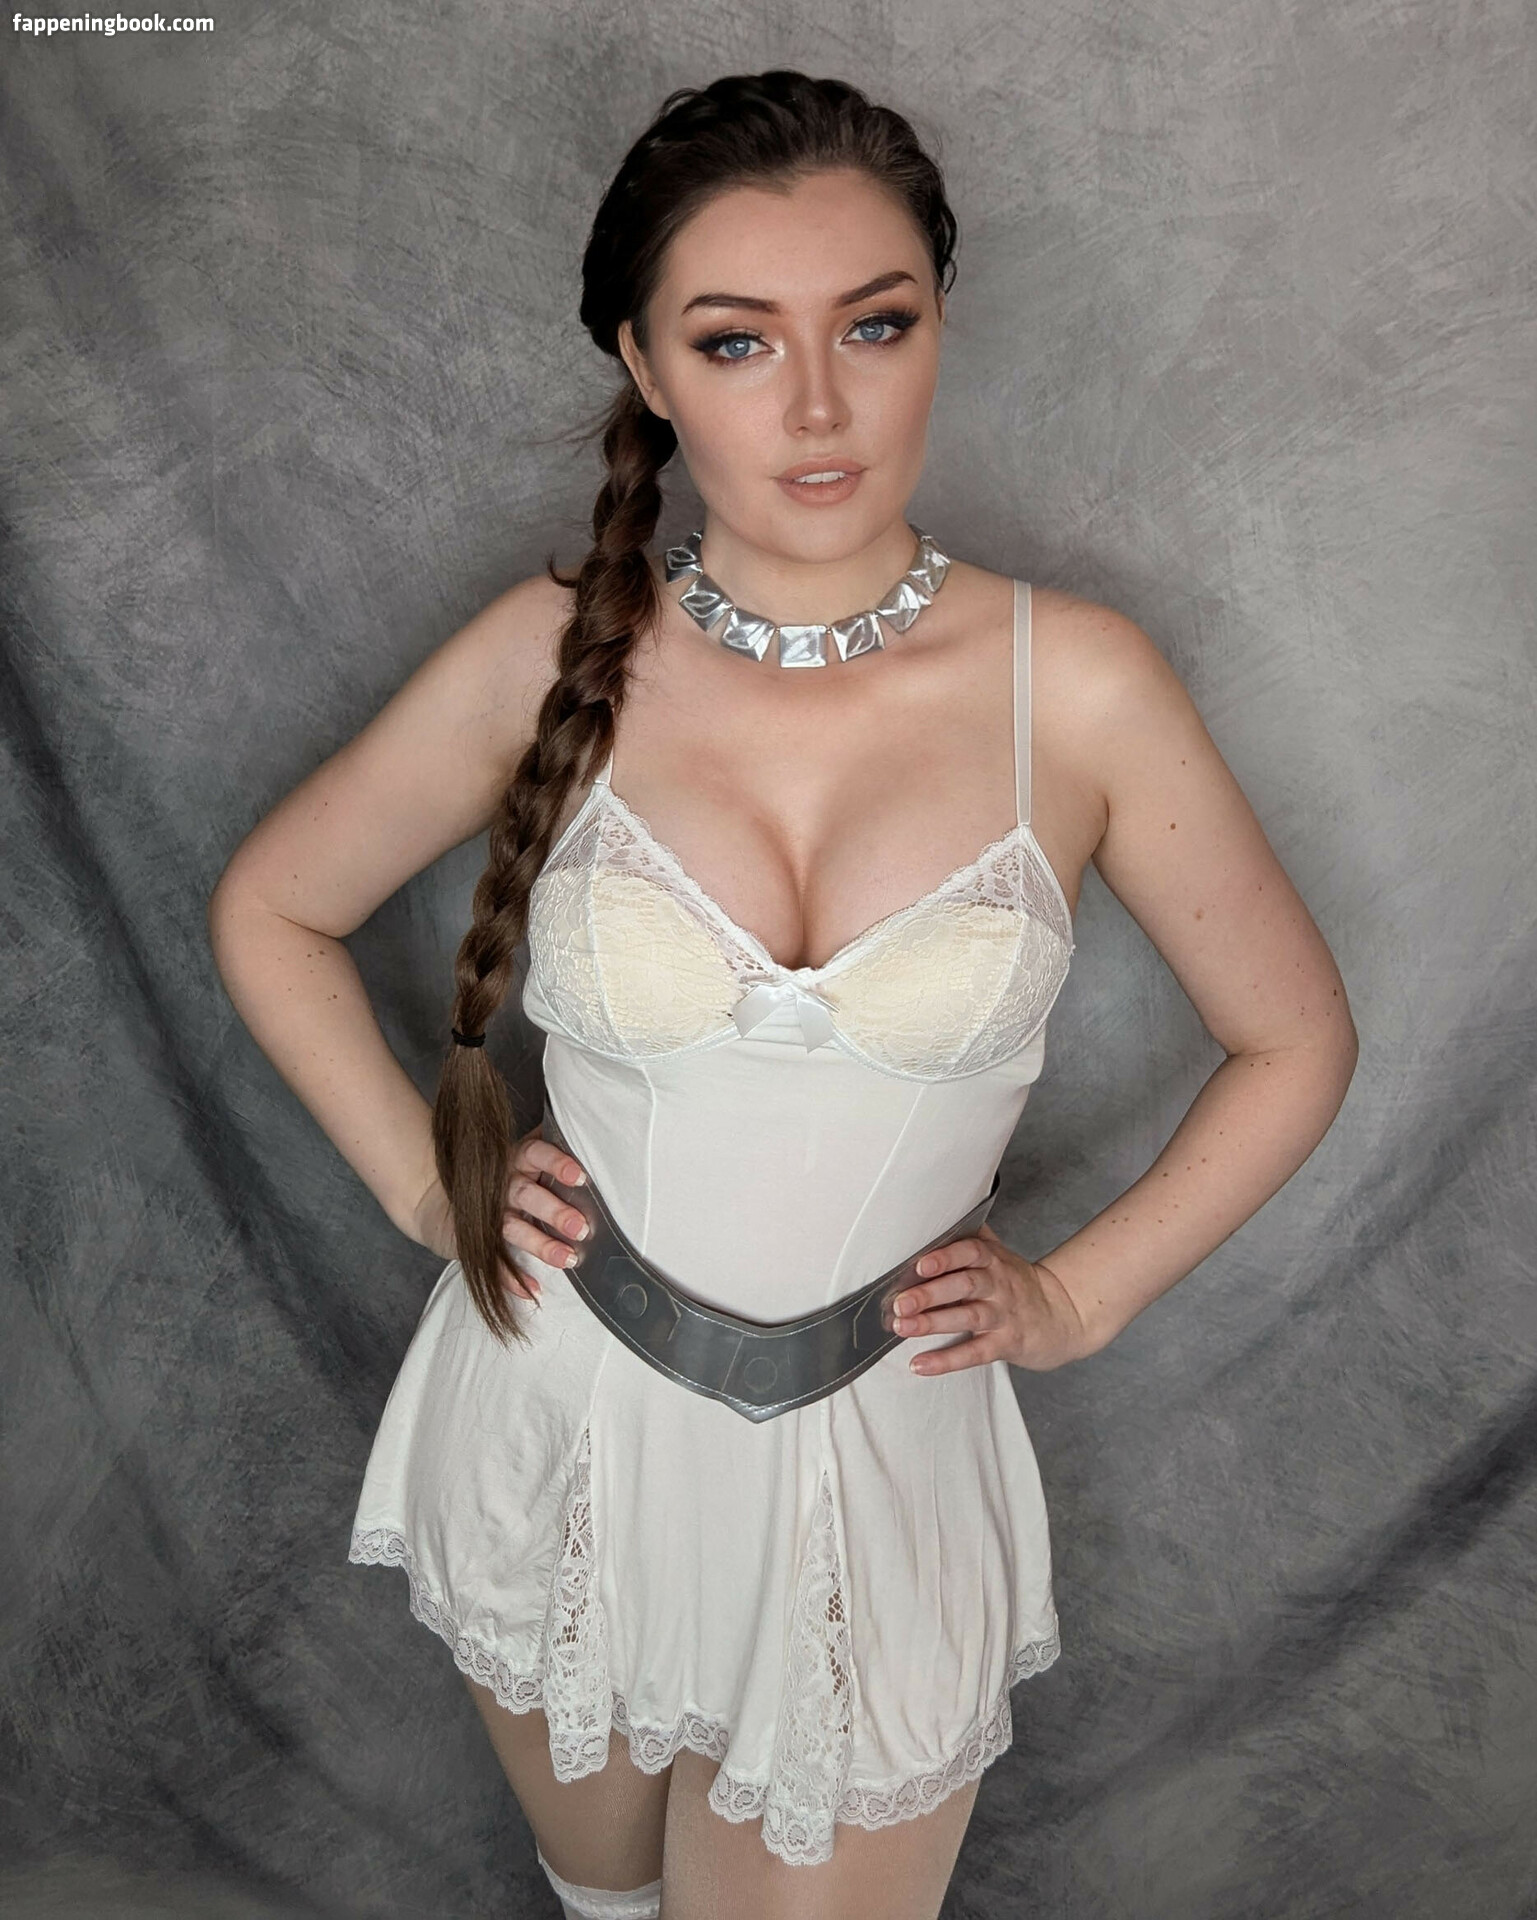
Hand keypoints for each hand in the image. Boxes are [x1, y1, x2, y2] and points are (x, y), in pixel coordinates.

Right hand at [407, 1126, 590, 1303]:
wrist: (431, 1199)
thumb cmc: (492, 1178)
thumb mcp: (515, 1159)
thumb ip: (545, 1152)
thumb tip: (588, 1137)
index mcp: (514, 1159)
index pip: (536, 1153)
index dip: (557, 1163)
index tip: (579, 1178)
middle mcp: (500, 1184)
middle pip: (527, 1194)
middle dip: (554, 1210)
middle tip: (580, 1227)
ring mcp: (485, 1215)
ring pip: (513, 1228)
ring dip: (541, 1244)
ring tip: (567, 1259)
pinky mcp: (471, 1242)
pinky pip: (493, 1262)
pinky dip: (512, 1279)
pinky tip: (533, 1290)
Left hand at [888, 1223, 1095, 1374]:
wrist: (1062, 1315)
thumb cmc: (1017, 1283)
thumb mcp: (999, 1255)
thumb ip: (971, 1237)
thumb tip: (940, 1212)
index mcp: (993, 1260)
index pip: (970, 1252)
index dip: (945, 1257)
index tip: (919, 1264)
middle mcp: (998, 1285)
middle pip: (965, 1285)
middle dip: (930, 1293)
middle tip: (900, 1301)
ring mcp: (1002, 1316)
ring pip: (968, 1317)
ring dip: (932, 1323)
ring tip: (903, 1327)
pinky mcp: (1005, 1344)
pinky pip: (975, 1353)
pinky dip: (946, 1361)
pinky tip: (920, 1364)